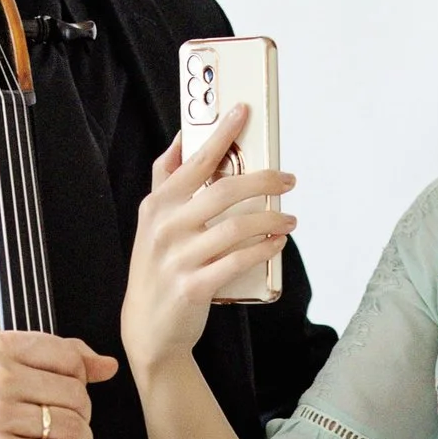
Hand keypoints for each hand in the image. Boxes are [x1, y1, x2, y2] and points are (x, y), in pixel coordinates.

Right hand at [121, 115, 296, 375]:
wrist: (148, 328)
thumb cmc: (157, 267)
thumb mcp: (152, 221)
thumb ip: (166, 180)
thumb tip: (181, 138)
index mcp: (157, 205)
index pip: (194, 160)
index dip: (221, 133)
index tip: (244, 111)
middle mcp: (165, 227)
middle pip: (225, 191)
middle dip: (264, 180)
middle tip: (288, 180)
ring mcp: (178, 258)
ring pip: (237, 227)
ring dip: (271, 219)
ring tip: (289, 218)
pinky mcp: (194, 287)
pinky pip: (238, 261)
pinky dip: (263, 248)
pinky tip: (278, 242)